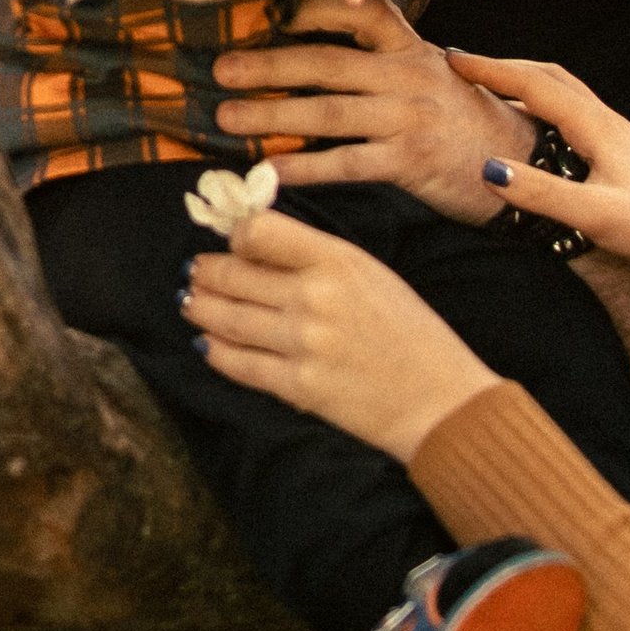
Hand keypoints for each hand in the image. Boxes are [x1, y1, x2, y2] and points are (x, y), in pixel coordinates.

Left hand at [184, 204, 497, 459]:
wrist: (439, 400)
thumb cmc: (411, 333)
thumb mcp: (373, 274)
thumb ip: (318, 257)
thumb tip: (257, 246)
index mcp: (338, 259)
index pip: (259, 231)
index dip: (236, 235)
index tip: (232, 243)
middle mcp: (314, 297)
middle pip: (232, 274)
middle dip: (205, 272)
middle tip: (194, 272)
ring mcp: (301, 343)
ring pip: (225, 319)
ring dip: (200, 309)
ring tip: (190, 303)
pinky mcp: (296, 386)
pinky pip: (237, 364)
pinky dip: (215, 351)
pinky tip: (207, 345)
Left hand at [212, 0, 534, 214]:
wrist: (522, 162)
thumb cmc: (465, 117)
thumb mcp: (433, 71)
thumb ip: (387, 52)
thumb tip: (324, 35)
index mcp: (410, 47)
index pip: (359, 13)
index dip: (314, 10)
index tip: (271, 16)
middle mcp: (408, 74)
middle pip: (327, 63)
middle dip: (268, 66)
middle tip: (220, 70)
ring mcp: (410, 117)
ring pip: (329, 111)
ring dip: (272, 114)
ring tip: (229, 118)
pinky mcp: (412, 160)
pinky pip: (348, 162)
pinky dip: (306, 166)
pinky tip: (271, 170)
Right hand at [450, 52, 629, 324]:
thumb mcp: (595, 217)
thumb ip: (542, 194)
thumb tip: (489, 169)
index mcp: (600, 128)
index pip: (537, 85)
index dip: (493, 70)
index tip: (453, 61)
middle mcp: (608, 123)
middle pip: (550, 77)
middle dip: (505, 66)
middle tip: (463, 66)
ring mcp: (615, 137)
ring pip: (563, 93)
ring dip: (524, 82)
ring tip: (489, 86)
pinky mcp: (617, 155)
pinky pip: (570, 114)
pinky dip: (540, 106)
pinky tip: (529, 126)